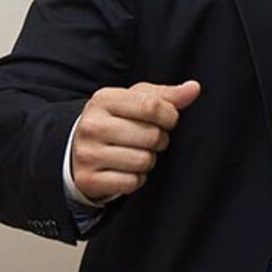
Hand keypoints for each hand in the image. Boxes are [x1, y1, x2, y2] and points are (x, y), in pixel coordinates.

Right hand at [70, 80, 200, 201]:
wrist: (77, 149)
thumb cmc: (115, 121)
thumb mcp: (135, 101)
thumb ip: (166, 95)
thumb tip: (194, 88)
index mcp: (103, 99)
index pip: (151, 106)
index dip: (169, 115)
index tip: (167, 119)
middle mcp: (92, 125)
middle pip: (151, 135)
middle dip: (159, 139)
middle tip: (149, 138)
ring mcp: (88, 153)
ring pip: (143, 161)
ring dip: (148, 160)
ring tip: (136, 152)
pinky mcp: (88, 179)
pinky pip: (132, 182)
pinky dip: (136, 178)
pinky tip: (126, 169)